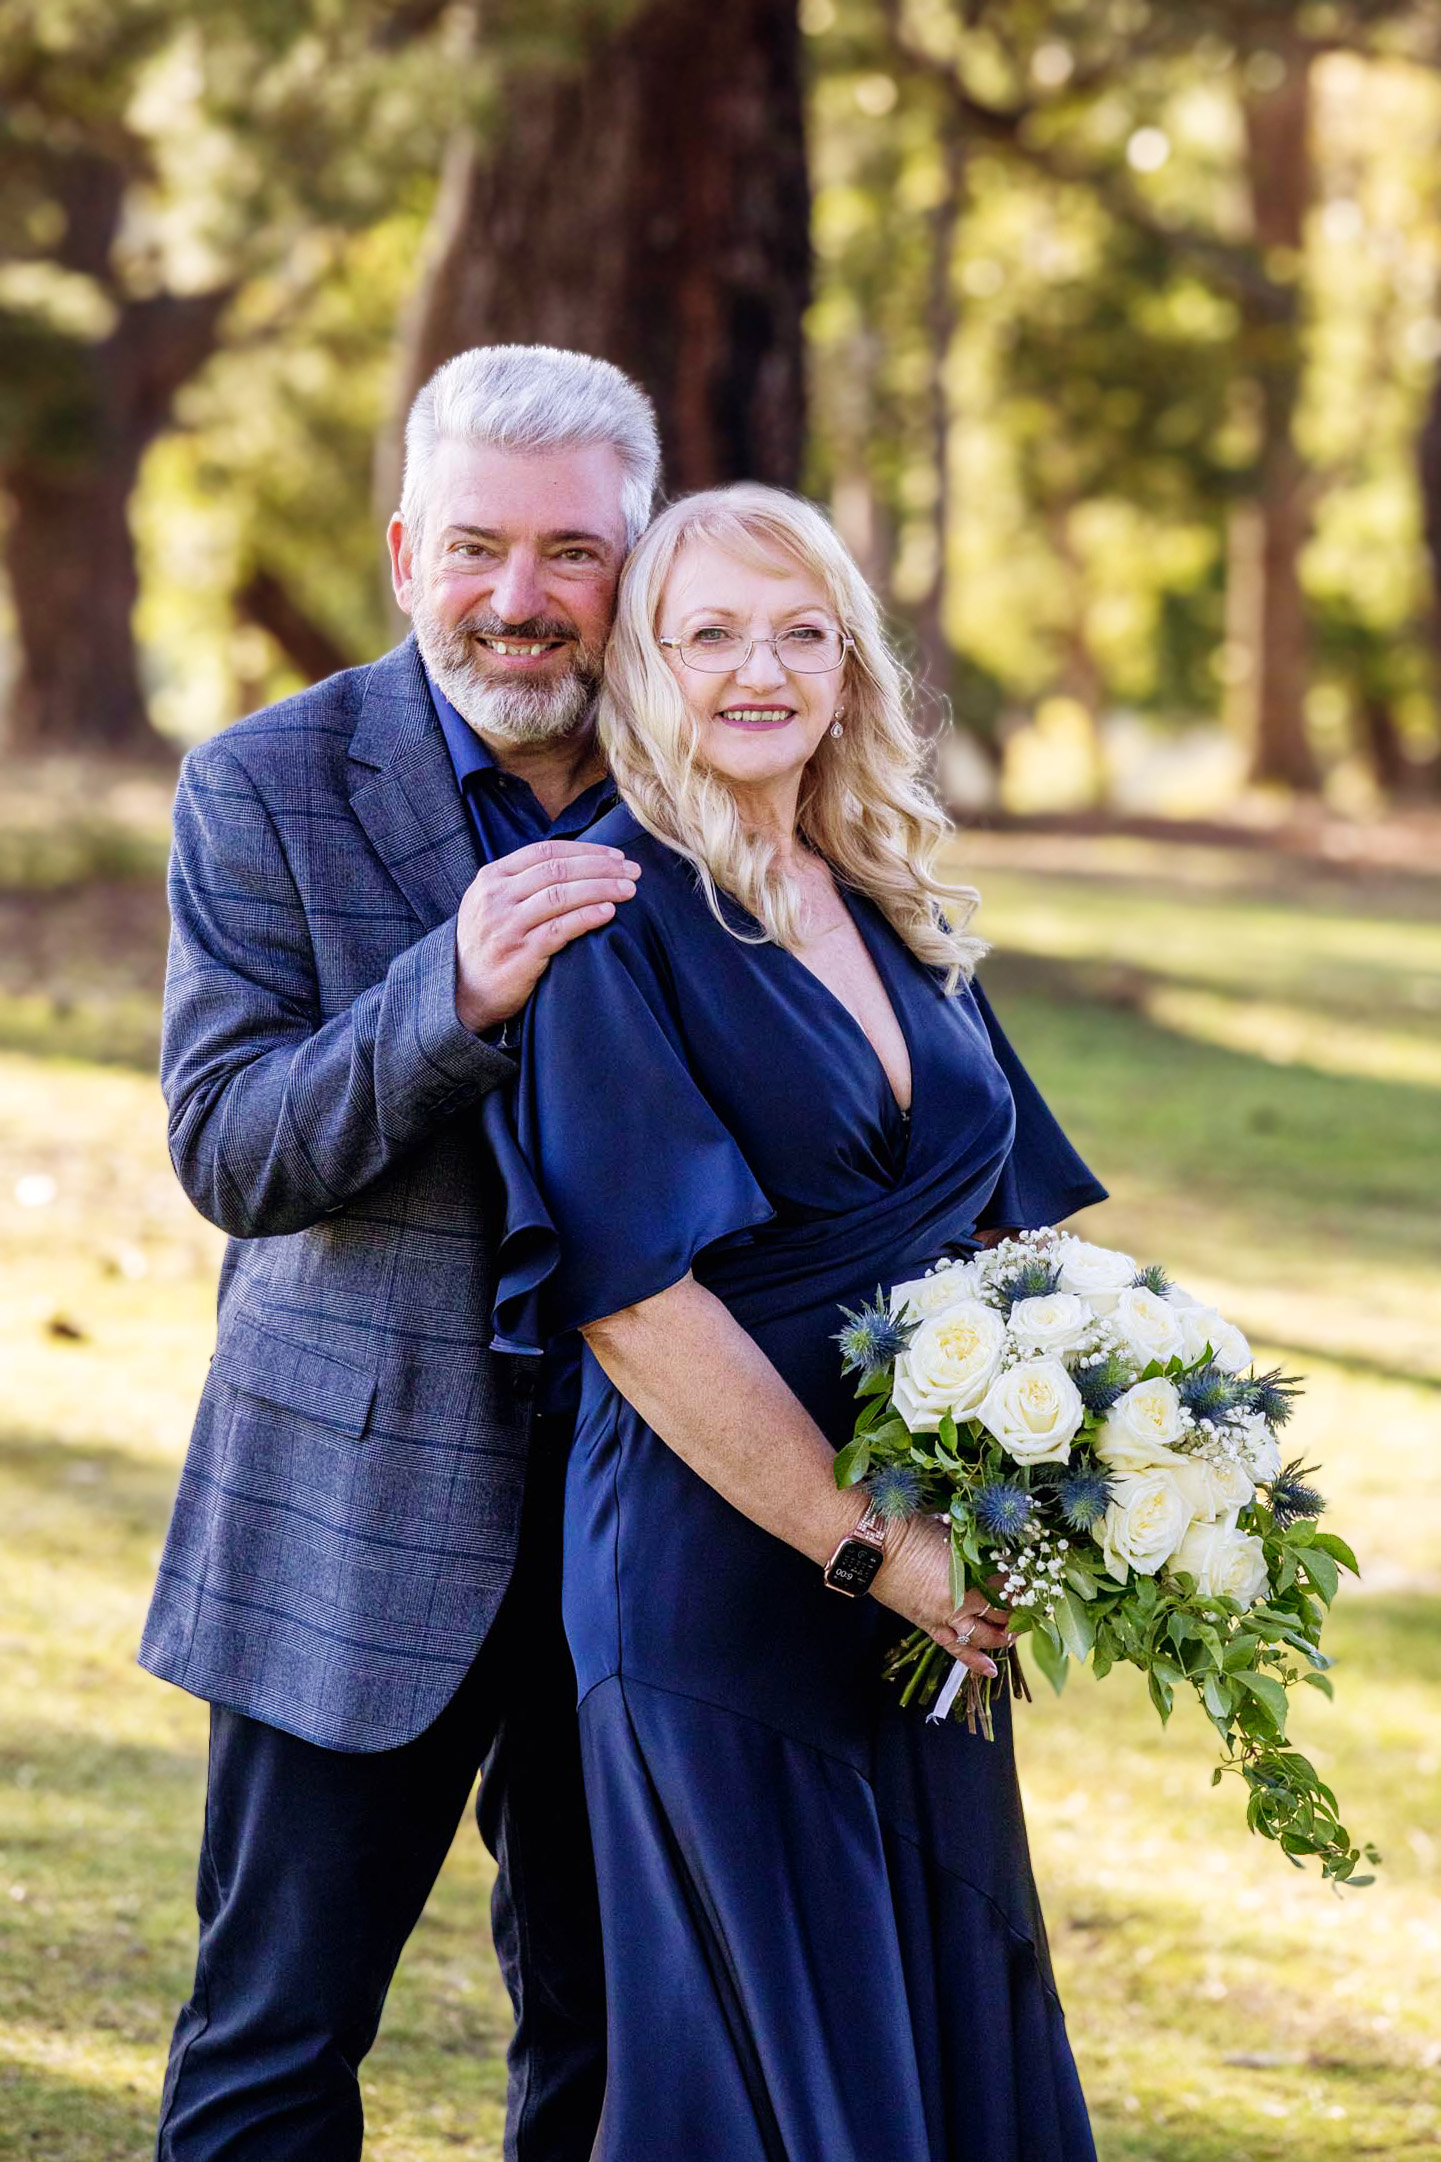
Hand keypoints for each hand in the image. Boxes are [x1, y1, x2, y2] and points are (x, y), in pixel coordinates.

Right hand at [454, 837, 640, 1033]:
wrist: (462, 991)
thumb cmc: (488, 944)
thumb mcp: (492, 903)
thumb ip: (523, 882)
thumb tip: (578, 864)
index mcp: (492, 877)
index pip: (545, 851)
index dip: (586, 850)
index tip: (616, 855)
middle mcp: (497, 897)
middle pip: (558, 869)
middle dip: (601, 866)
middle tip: (632, 870)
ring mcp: (507, 925)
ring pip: (561, 895)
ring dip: (601, 888)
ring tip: (628, 889)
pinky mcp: (520, 954)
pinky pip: (560, 929)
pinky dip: (587, 917)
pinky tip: (609, 912)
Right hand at [872, 1517, 1013, 1679]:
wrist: (872, 1545)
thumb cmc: (910, 1530)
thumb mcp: (951, 1533)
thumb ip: (974, 1546)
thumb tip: (995, 1549)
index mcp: (970, 1573)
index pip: (1008, 1584)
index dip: (1022, 1582)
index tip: (1031, 1579)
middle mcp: (961, 1600)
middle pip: (1001, 1612)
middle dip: (1019, 1611)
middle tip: (1029, 1606)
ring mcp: (944, 1617)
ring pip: (983, 1636)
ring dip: (1002, 1636)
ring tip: (1014, 1633)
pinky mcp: (928, 1625)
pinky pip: (955, 1649)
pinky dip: (974, 1661)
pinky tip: (990, 1670)